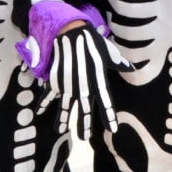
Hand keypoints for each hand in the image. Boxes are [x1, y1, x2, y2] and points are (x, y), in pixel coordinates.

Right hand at [37, 25, 133, 140]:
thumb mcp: (109, 54)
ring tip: (60, 130)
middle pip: (84, 110)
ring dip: (62, 119)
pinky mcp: (57, 80)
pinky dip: (43, 103)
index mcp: (98, 81)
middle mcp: (83, 87)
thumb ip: (120, 64)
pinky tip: (38, 113)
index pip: (106, 102)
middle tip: (84, 138)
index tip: (113, 130)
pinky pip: (49, 95)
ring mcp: (68, 86)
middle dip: (84, 125)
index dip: (109, 116)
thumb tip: (133, 68)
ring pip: (65, 107)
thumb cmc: (93, 43)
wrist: (72, 33)